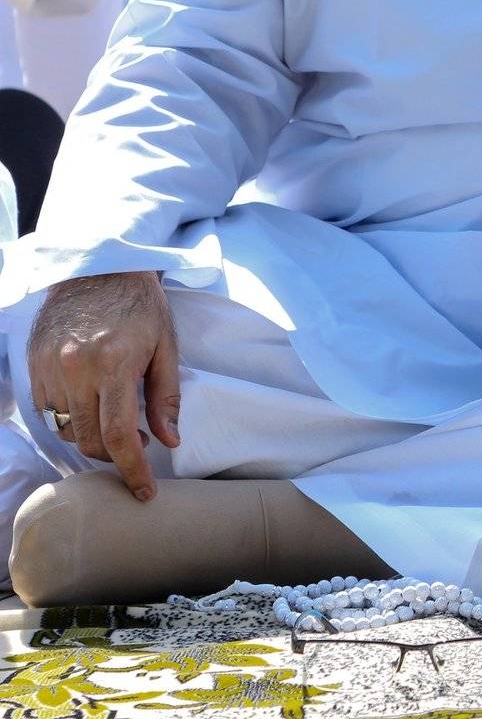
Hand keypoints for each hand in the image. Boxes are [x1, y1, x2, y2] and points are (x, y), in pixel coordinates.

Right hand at [27, 272, 181, 500]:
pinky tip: (91, 404)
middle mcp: (75, 369)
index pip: (119, 436)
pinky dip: (71, 417)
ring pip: (66, 428)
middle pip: (89, 440)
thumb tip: (170, 441)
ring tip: (115, 421)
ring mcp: (49, 367)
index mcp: (114, 365)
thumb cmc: (140, 306)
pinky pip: (49, 408)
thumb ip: (166, 397)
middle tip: (137, 444)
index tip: (144, 490)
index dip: (133, 469)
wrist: (96, 268)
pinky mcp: (33, 363)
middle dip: (114, 455)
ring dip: (91, 437)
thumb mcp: (166, 347)